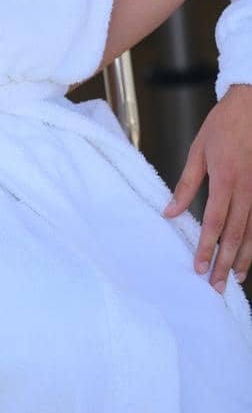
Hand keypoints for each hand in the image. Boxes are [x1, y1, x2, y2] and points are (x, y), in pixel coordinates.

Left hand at [164, 84, 251, 290]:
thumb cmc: (223, 126)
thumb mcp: (198, 151)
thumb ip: (185, 184)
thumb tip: (169, 211)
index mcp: (225, 179)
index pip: (214, 222)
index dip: (207, 247)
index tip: (200, 267)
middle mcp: (247, 190)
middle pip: (235, 234)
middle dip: (225, 262)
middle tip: (217, 286)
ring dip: (243, 258)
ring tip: (234, 279)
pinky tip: (249, 255)